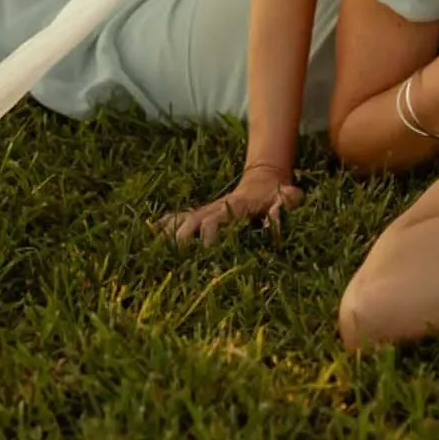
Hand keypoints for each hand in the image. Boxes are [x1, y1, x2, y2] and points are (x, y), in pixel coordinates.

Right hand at [159, 168, 302, 244]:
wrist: (265, 180)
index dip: (208, 234)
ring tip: (152, 250)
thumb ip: (285, 205)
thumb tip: (275, 219)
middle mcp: (216, 208)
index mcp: (234, 207)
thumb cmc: (279, 194)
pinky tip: (150, 234)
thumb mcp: (288, 198)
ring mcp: (207, 210)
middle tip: (173, 259)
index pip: (214, 220)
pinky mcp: (203, 214)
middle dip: (181, 238)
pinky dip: (165, 224)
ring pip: (182, 220)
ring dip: (168, 233)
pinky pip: (180, 217)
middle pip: (192, 221)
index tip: (204, 251)